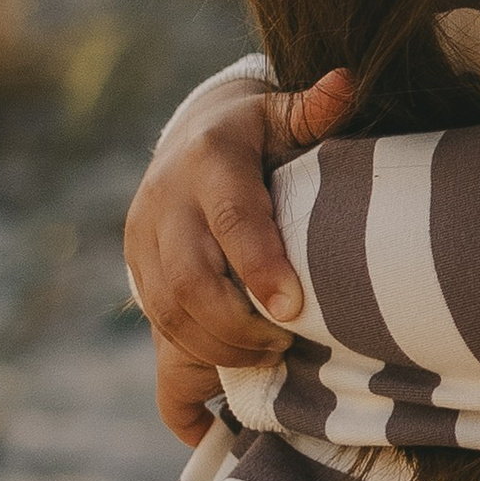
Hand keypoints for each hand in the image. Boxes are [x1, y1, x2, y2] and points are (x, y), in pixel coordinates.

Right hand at [126, 66, 356, 443]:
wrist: (191, 139)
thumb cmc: (259, 134)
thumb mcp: (283, 114)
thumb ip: (314, 110)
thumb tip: (345, 83)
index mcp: (210, 158)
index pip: (232, 217)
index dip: (259, 265)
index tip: (294, 307)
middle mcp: (165, 200)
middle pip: (190, 279)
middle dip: (237, 324)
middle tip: (285, 343)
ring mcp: (142, 238)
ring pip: (168, 312)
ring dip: (217, 346)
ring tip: (268, 355)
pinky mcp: (135, 268)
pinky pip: (157, 327)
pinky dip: (190, 361)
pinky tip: (221, 397)